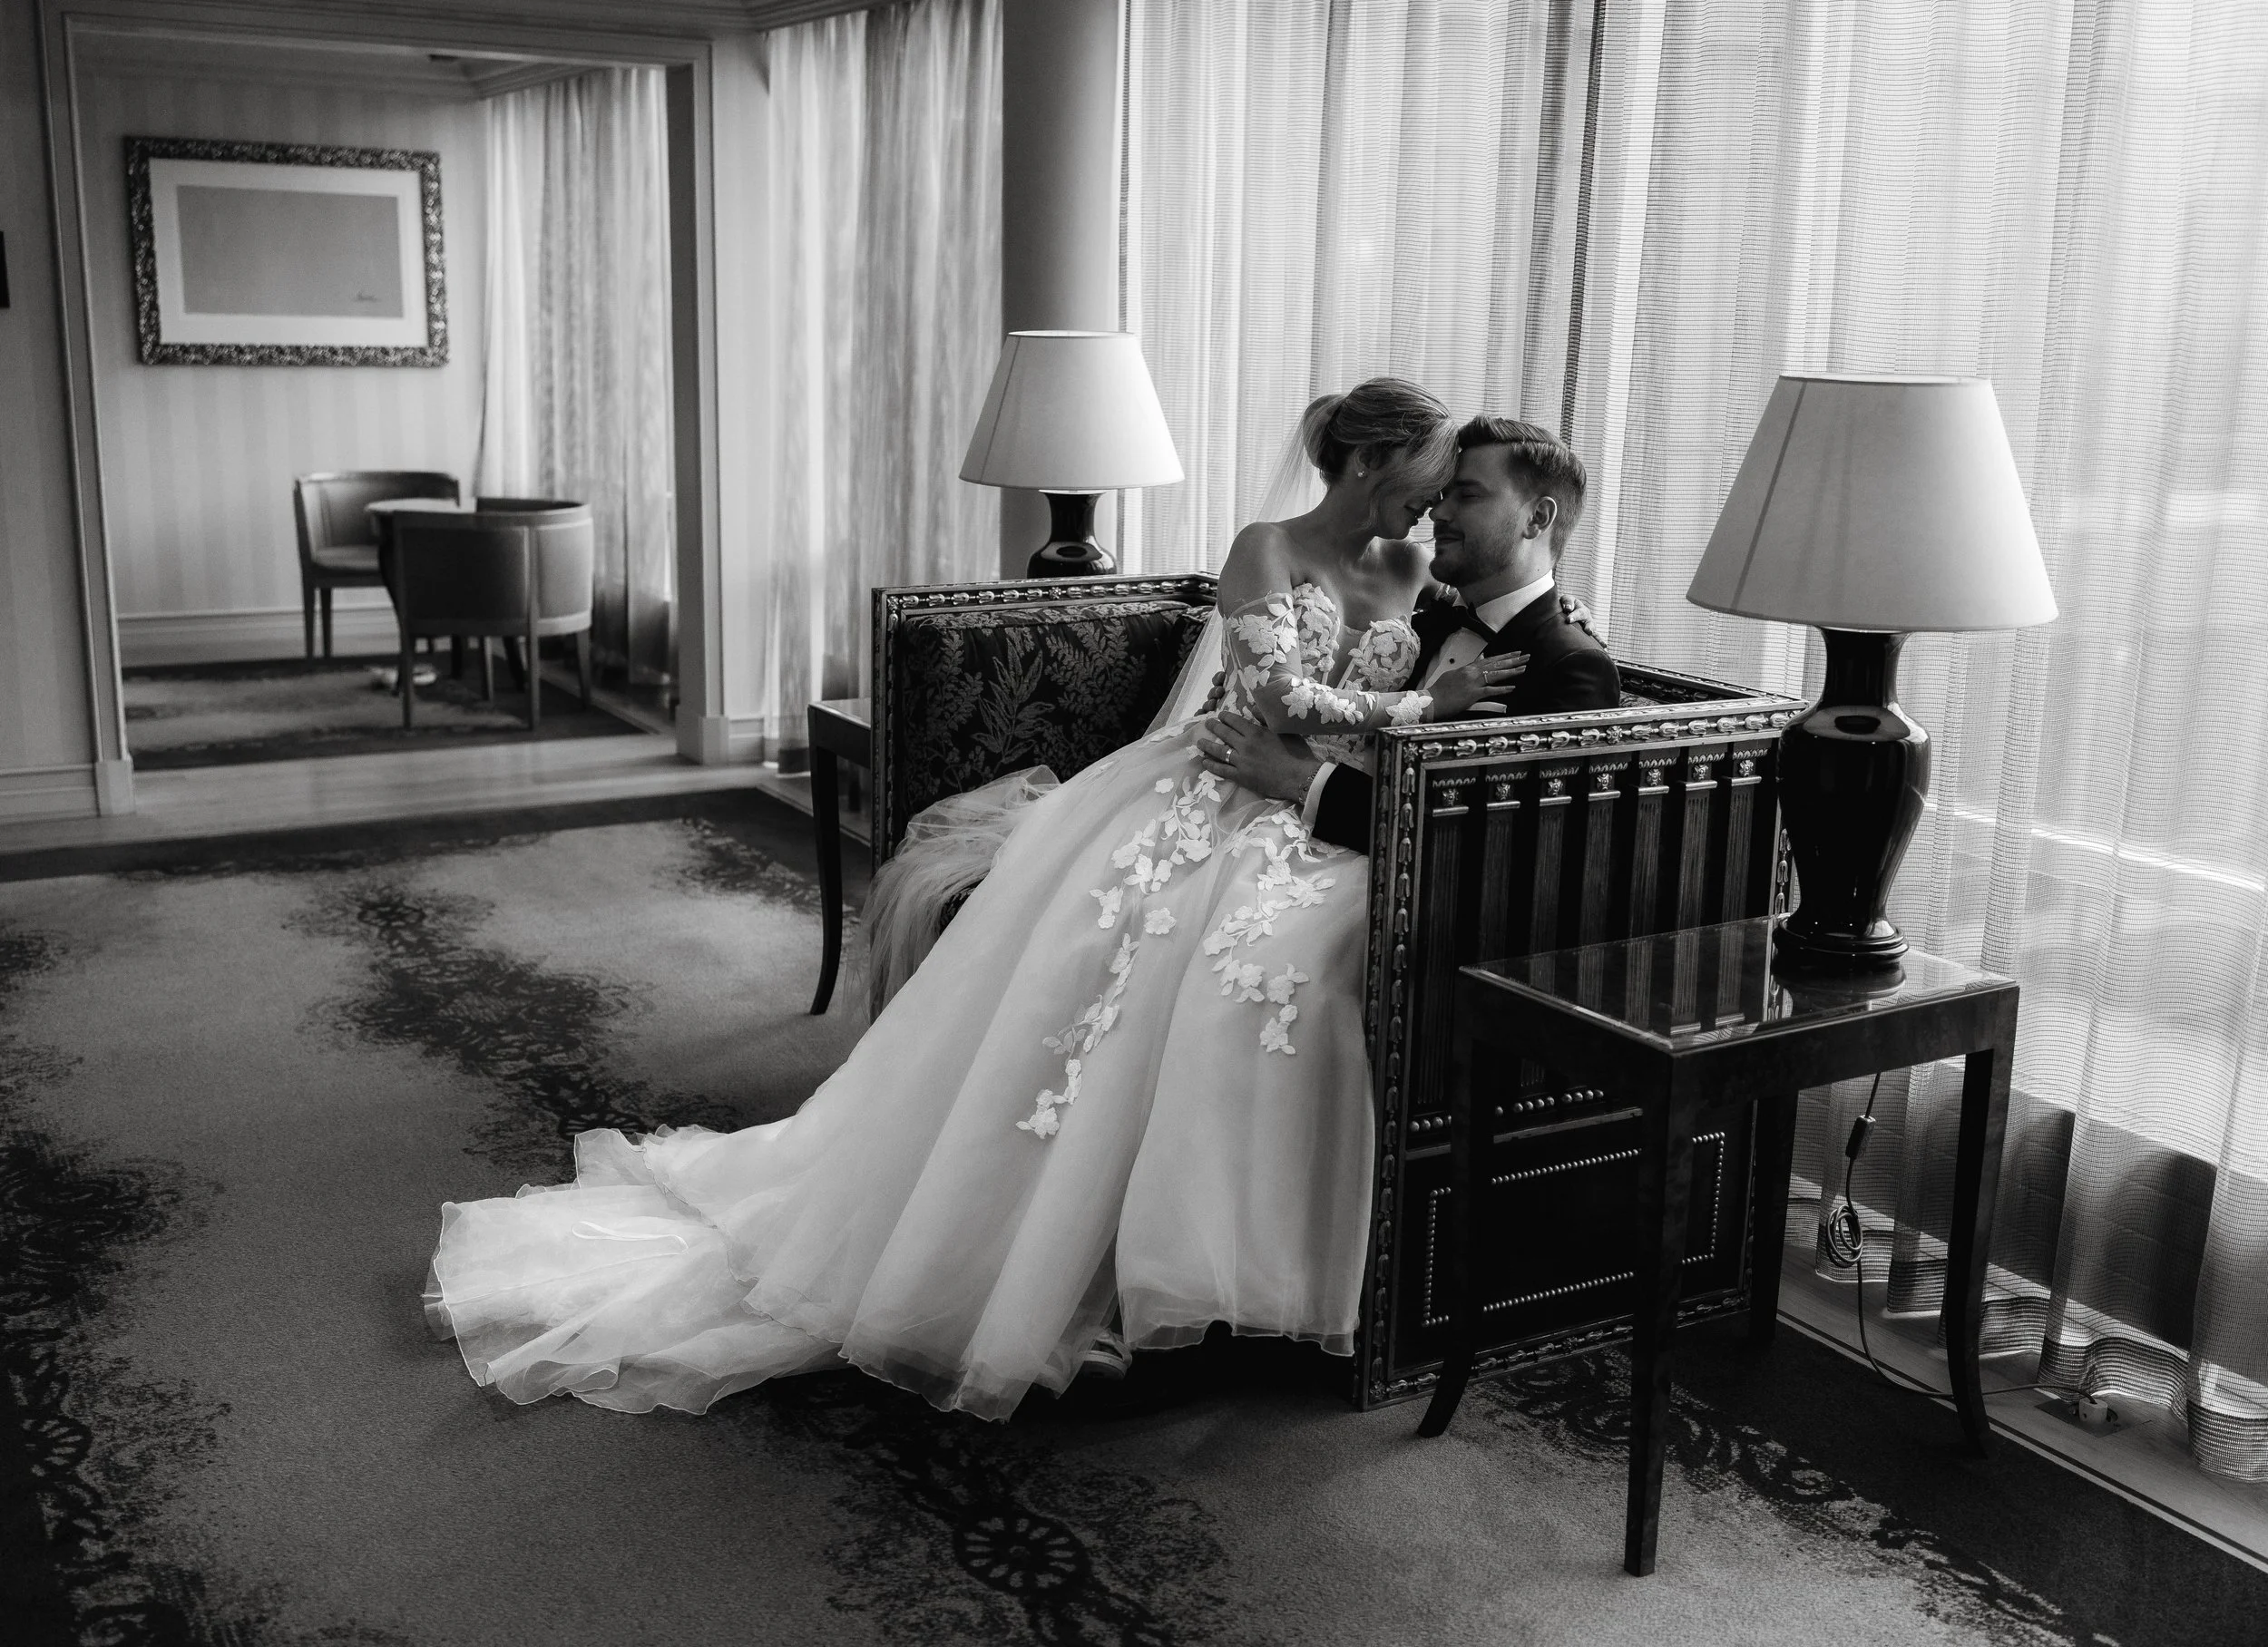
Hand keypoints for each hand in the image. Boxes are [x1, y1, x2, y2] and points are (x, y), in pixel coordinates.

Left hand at [1192, 714, 1323, 803]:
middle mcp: (1245, 745)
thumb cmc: (1296, 753)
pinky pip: (1222, 770)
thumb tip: (1253, 709)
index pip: (1235, 721)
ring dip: (1207, 745)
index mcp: (1256, 732)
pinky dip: (1212, 765)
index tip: (1220, 715)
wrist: (1298, 777)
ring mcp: (1241, 761)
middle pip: (1224, 733)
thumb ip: (1267, 720)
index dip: (1226, 717)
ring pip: (1219, 751)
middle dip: (1214, 727)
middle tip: (1207, 724)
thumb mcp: (1284, 731)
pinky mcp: (1241, 776)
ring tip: (1199, 742)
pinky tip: (1205, 762)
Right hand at [1426, 651, 1529, 717]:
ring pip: (1496, 675)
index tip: (1514, 654)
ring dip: (1511, 671)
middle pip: (1495, 664)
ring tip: (1523, 668)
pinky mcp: (1472, 695)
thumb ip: (1464, 672)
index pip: (1489, 660)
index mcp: (1467, 669)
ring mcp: (1472, 683)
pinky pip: (1490, 691)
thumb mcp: (1452, 677)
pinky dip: (1502, 690)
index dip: (1503, 657)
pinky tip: (1512, 687)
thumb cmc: (1439, 691)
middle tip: (1525, 656)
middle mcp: (1471, 673)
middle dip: (1512, 660)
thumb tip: (1472, 668)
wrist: (1430, 700)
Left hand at [1560, 594, 1601, 640]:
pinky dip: (1599, 643)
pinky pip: (1594, 639)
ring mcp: (1589, 626)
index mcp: (1582, 609)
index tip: (1568, 620)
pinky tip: (1604, 647)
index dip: (1574, 616)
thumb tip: (1568, 608)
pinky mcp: (1588, 634)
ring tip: (1601, 644)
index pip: (1579, 613)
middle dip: (1590, 627)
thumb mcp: (1566, 599)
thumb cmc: (1566, 604)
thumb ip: (1567, 602)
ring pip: (1594, 632)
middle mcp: (1587, 618)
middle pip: (1590, 623)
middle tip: (1588, 631)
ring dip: (1597, 638)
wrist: (1567, 610)